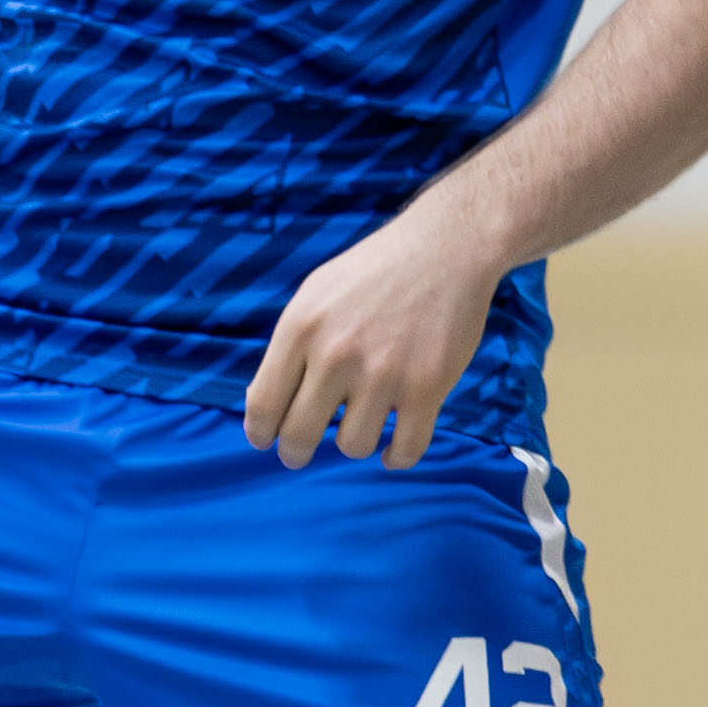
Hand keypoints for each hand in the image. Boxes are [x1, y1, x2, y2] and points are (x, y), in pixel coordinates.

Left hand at [241, 185, 506, 471]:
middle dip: (295, 452)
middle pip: (299, 435)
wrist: (446, 248)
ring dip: (353, 442)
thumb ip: (290, 347)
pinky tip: (390, 449)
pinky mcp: (427, 387)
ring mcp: (384, 373)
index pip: (263, 404)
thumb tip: (266, 408)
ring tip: (359, 424)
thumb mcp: (314, 294)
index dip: (261, 433)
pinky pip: (405, 450)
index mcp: (301, 328)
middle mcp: (337, 353)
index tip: (267, 440)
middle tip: (298, 453)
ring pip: (352, 446)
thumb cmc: (375, 272)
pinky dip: (395, 457)